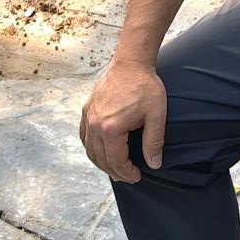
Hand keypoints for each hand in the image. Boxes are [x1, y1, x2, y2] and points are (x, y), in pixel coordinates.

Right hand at [79, 60, 166, 184]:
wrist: (131, 62)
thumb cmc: (145, 86)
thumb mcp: (156, 115)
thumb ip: (154, 142)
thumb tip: (154, 164)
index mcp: (111, 128)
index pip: (115, 161)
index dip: (126, 173)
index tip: (137, 176)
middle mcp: (95, 124)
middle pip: (101, 159)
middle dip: (115, 171)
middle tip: (129, 176)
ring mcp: (88, 116)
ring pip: (90, 150)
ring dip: (102, 162)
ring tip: (116, 168)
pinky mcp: (87, 109)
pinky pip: (84, 136)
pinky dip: (91, 148)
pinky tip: (102, 151)